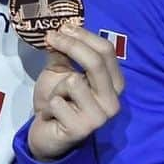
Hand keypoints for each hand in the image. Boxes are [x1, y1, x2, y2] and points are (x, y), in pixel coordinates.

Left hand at [27, 25, 123, 161]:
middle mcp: (113, 100)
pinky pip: (57, 102)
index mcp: (115, 83)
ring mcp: (100, 116)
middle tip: (51, 38)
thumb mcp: (61, 73)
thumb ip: (65, 54)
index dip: (83, 36)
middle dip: (71, 45)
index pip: (107, 51)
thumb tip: (61, 30)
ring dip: (56, 87)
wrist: (48, 135)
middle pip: (96, 62)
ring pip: (73, 82)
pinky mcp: (81, 129)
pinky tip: (52, 115)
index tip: (63, 28)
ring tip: (56, 98)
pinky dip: (49, 106)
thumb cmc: (58, 102)